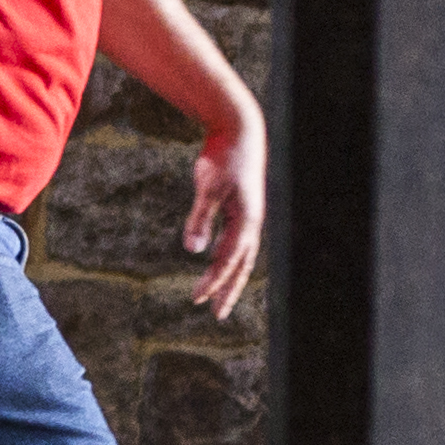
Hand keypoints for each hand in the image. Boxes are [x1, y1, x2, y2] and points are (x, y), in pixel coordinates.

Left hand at [183, 115, 264, 317]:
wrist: (240, 129)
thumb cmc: (223, 155)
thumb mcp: (208, 185)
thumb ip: (200, 218)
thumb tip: (193, 251)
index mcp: (246, 220)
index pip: (227, 260)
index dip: (212, 281)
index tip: (196, 298)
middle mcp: (252, 222)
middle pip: (241, 266)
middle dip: (228, 290)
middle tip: (217, 314)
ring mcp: (250, 216)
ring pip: (241, 256)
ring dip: (230, 278)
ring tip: (218, 298)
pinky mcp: (244, 209)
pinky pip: (237, 242)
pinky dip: (229, 259)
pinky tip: (216, 264)